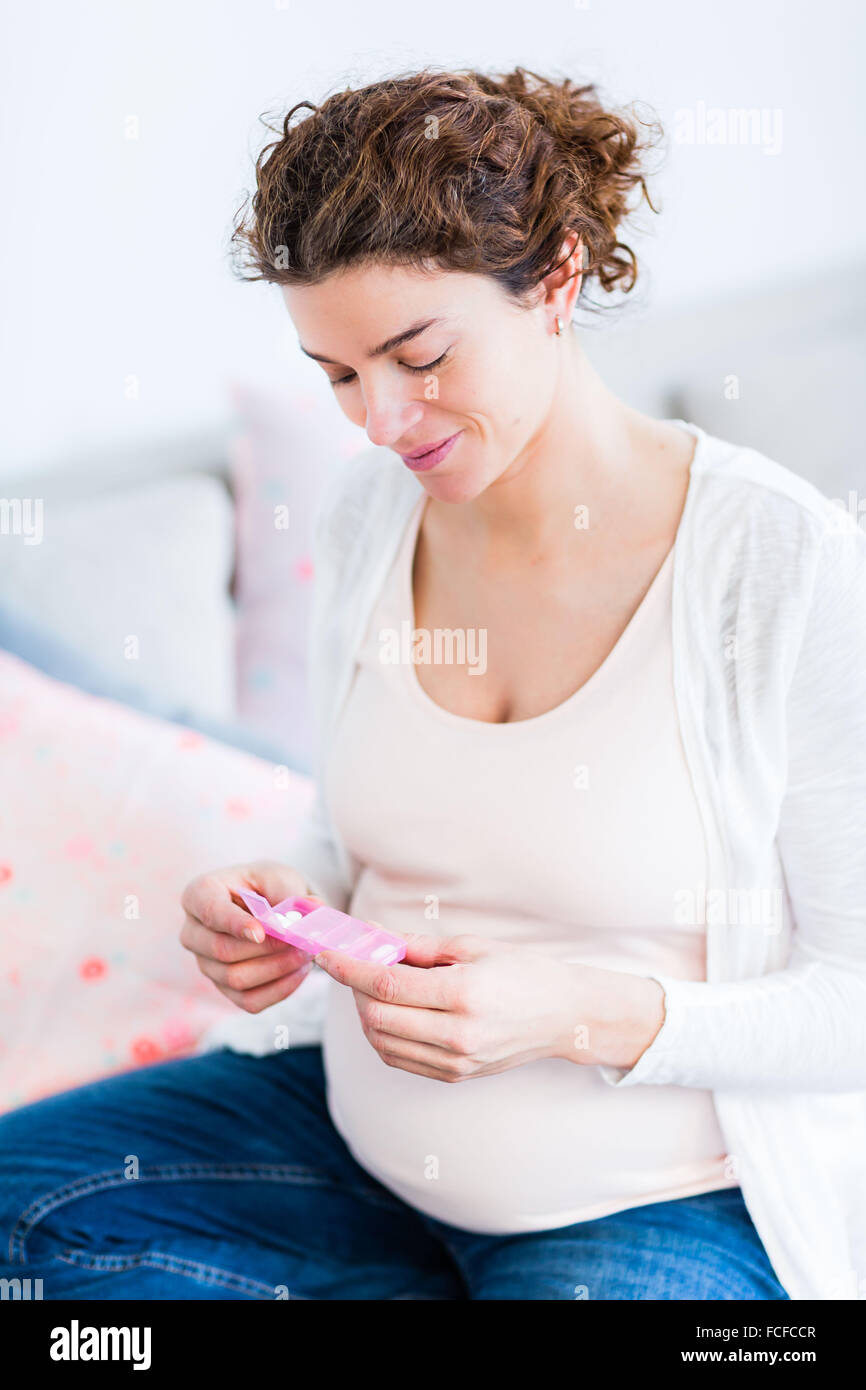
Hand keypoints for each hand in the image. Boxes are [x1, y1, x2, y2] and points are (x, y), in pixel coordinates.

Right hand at [180, 860, 325, 1013]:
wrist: (268, 902)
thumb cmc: (268, 885)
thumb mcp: (280, 878)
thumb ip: (292, 894)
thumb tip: (314, 908)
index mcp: (200, 894)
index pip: (210, 912)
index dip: (234, 924)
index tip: (261, 933)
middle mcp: (194, 932)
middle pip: (221, 950)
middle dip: (267, 949)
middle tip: (302, 941)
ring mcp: (205, 963)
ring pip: (235, 978)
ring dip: (277, 968)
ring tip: (305, 953)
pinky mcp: (223, 987)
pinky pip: (248, 1000)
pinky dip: (279, 989)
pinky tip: (299, 971)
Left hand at [313, 931, 593, 1081]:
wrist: (564, 1017)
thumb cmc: (523, 972)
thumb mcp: (473, 946)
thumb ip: (418, 947)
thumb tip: (372, 937)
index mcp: (464, 994)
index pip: (387, 985)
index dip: (350, 968)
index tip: (328, 953)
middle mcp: (458, 1035)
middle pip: (378, 1017)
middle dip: (356, 990)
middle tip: (356, 965)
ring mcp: (457, 1061)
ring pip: (383, 1043)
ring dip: (367, 1014)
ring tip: (375, 988)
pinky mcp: (455, 1075)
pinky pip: (400, 1059)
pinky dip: (384, 1036)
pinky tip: (392, 1012)